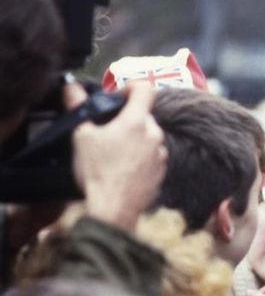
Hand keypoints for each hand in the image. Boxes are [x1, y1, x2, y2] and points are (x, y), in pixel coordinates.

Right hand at [68, 82, 166, 229]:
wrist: (114, 209)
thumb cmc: (98, 172)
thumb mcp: (81, 136)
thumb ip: (77, 107)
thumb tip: (71, 88)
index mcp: (137, 122)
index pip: (145, 88)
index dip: (130, 86)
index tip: (118, 95)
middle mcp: (155, 135)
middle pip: (144, 115)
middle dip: (127, 118)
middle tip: (107, 129)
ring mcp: (161, 155)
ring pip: (148, 136)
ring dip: (134, 138)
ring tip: (113, 151)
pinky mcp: (162, 171)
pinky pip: (152, 155)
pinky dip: (140, 155)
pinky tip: (123, 167)